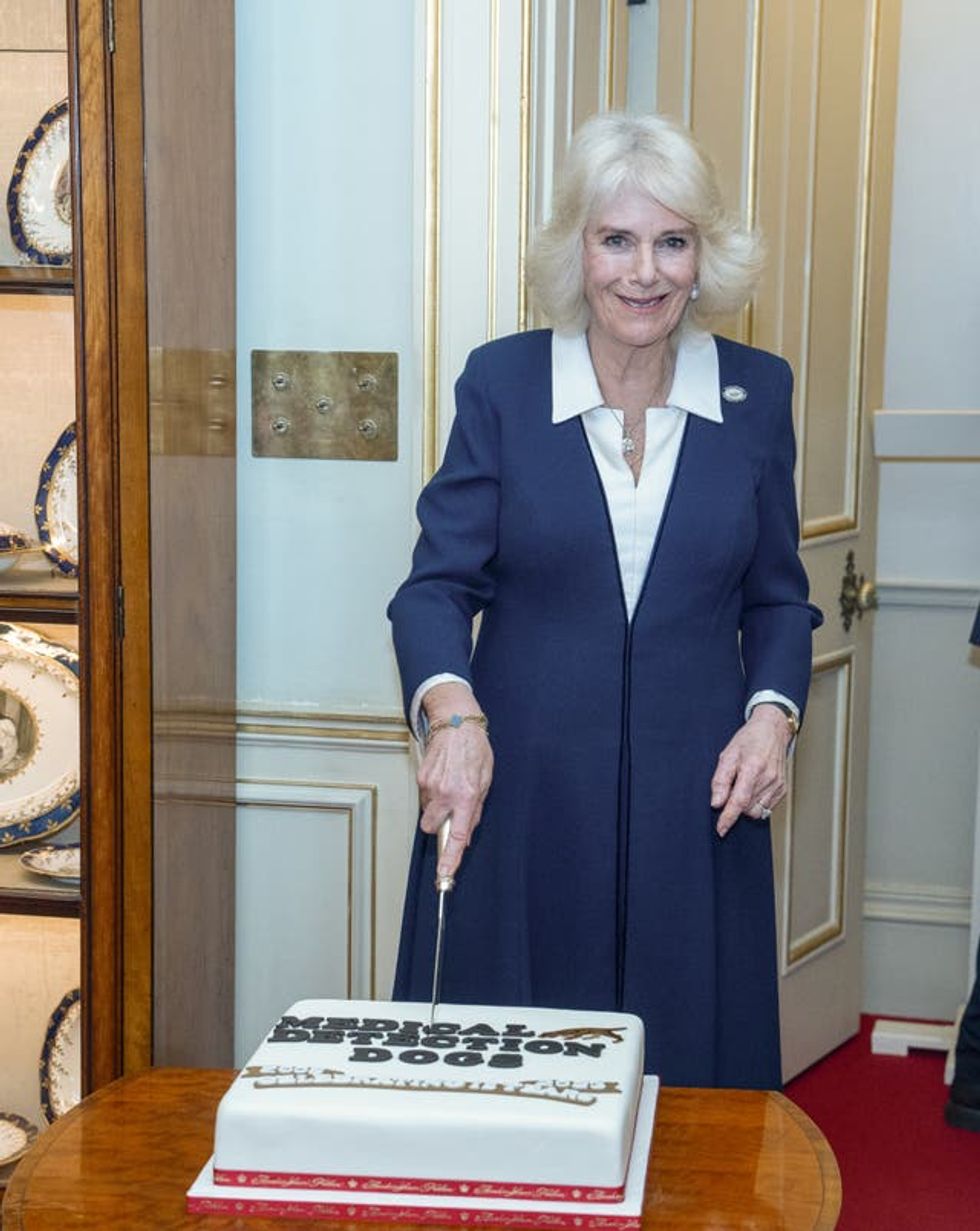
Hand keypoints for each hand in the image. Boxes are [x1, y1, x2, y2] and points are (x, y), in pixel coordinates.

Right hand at [418, 685, 493, 879]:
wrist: (456, 723)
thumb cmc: (475, 749)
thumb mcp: (486, 780)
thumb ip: (476, 809)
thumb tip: (467, 832)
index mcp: (467, 796)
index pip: (458, 836)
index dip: (450, 860)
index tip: (444, 877)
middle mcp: (446, 793)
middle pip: (433, 828)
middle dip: (440, 825)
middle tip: (451, 810)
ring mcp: (430, 785)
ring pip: (428, 811)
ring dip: (437, 806)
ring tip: (450, 784)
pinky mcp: (420, 777)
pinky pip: (424, 796)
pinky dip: (432, 792)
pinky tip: (443, 776)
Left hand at [710, 704, 791, 837]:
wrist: (772, 730)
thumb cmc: (749, 740)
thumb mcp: (727, 755)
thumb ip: (720, 781)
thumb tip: (716, 803)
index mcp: (753, 768)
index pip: (739, 801)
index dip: (728, 817)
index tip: (721, 829)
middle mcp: (768, 779)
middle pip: (747, 808)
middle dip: (735, 806)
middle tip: (732, 788)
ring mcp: (778, 785)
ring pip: (757, 811)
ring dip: (746, 806)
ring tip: (743, 786)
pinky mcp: (783, 789)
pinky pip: (766, 807)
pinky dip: (756, 803)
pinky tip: (753, 788)